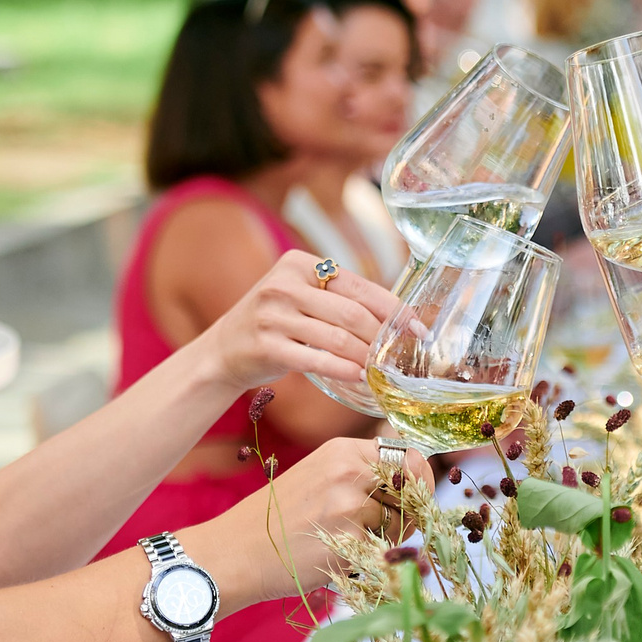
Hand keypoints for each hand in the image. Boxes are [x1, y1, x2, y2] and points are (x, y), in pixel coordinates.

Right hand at [197, 250, 396, 391]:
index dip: (393, 308)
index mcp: (299, 264)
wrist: (223, 350)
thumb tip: (397, 317)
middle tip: (401, 356)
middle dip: (382, 338)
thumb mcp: (301, 297)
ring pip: (337, 338)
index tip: (418, 327)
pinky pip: (314, 359)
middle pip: (351, 313)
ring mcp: (272, 314)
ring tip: (382, 371)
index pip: (359, 285)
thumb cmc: (275, 324)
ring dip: (366, 358)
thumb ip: (339, 299)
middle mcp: (284, 284)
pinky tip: (358, 378)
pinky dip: (341, 370)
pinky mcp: (266, 345)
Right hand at [214, 436, 398, 592]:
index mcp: (343, 451)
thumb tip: (412, 480)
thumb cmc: (277, 518)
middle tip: (383, 527)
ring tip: (348, 543)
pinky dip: (369, 560)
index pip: (409, 458)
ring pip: (401, 526)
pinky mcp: (349, 545)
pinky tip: (338, 558)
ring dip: (386, 540)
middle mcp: (350, 473)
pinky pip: (382, 553)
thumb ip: (360, 472)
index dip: (419, 480)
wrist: (236, 551)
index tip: (414, 496)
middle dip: (407, 513)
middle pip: (411, 492)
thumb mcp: (318, 475)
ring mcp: (350, 509)